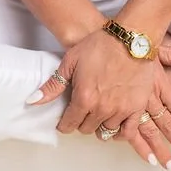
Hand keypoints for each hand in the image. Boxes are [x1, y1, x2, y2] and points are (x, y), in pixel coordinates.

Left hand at [27, 29, 170, 168]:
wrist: (132, 38)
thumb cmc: (100, 45)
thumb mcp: (70, 61)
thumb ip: (53, 86)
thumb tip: (33, 101)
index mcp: (83, 98)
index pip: (69, 124)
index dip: (65, 123)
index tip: (66, 120)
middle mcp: (102, 109)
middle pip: (86, 129)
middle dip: (81, 121)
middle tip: (83, 110)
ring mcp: (121, 110)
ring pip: (105, 131)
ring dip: (100, 124)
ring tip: (100, 113)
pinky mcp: (137, 108)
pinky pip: (128, 132)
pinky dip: (120, 132)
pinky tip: (116, 125)